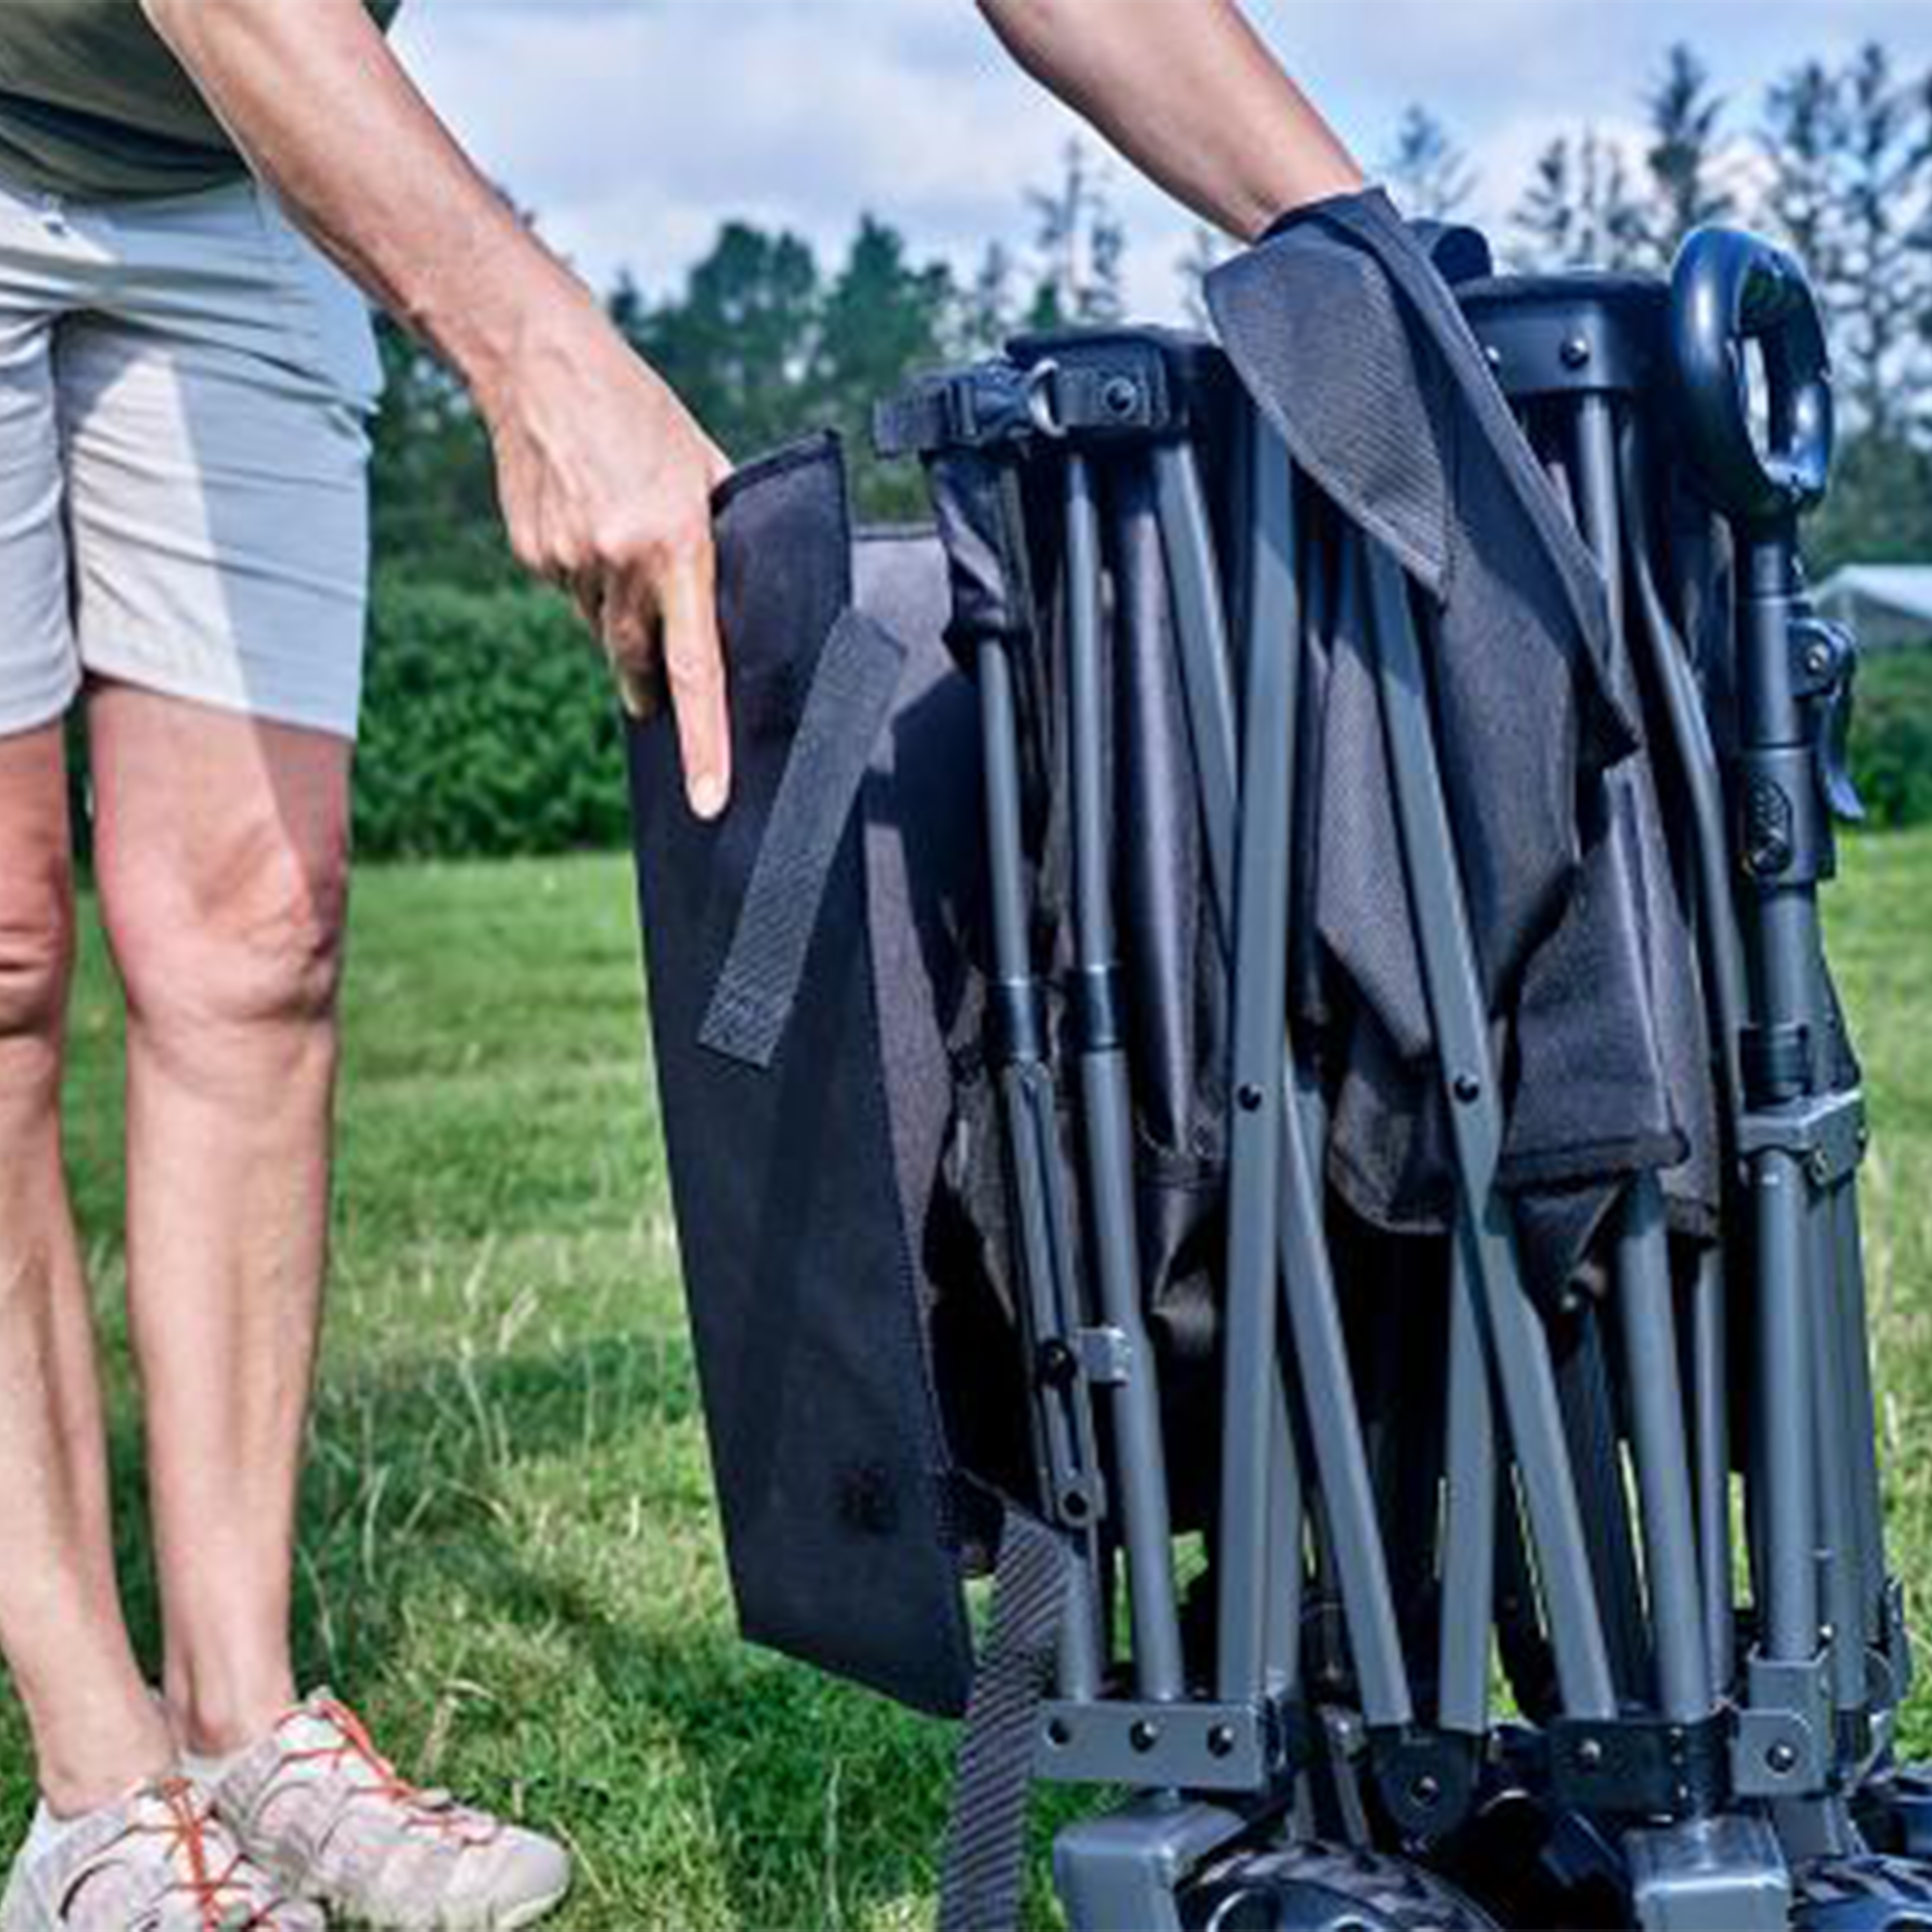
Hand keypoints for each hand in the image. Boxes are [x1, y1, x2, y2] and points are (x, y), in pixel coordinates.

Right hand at [482, 291, 734, 817]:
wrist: (539, 361)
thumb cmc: (637, 410)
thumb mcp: (701, 464)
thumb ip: (722, 528)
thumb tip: (734, 590)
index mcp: (676, 544)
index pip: (696, 666)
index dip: (704, 741)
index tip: (708, 797)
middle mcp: (619, 561)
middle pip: (639, 662)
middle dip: (651, 690)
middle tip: (653, 703)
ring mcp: (567, 560)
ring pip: (602, 626)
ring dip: (619, 613)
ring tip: (619, 548)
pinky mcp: (532, 552)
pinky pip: (569, 592)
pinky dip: (585, 577)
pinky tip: (584, 524)